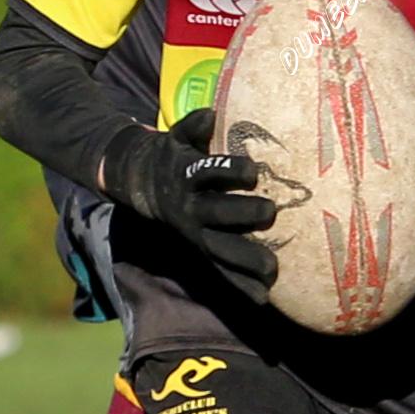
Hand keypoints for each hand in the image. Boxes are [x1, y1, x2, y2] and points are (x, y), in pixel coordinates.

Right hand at [99, 110, 276, 296]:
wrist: (142, 183)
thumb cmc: (175, 155)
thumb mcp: (177, 136)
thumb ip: (193, 126)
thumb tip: (210, 114)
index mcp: (187, 175)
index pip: (209, 172)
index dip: (230, 172)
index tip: (253, 170)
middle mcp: (191, 206)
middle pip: (217, 213)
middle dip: (243, 214)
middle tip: (269, 211)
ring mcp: (196, 232)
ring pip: (220, 248)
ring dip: (245, 259)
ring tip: (272, 269)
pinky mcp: (200, 250)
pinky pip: (220, 270)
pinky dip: (239, 284)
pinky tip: (262, 298)